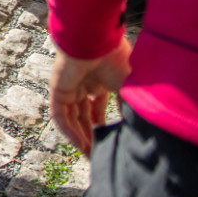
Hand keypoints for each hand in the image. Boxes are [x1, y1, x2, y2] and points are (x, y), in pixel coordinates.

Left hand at [49, 38, 131, 155]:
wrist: (96, 41)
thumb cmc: (118, 59)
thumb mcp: (131, 88)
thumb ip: (132, 108)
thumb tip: (139, 129)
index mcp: (100, 80)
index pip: (98, 107)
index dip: (103, 125)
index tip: (111, 143)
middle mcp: (83, 83)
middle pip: (83, 115)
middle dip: (91, 135)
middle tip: (98, 155)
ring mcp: (70, 86)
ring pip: (71, 117)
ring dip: (80, 137)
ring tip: (91, 155)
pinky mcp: (58, 88)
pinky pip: (60, 114)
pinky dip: (69, 131)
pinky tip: (81, 145)